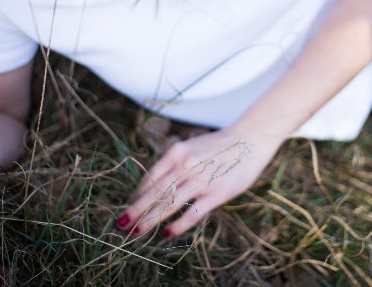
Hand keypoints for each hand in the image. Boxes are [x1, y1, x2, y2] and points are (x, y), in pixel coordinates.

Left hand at [116, 126, 283, 236]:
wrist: (249, 140)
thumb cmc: (219, 145)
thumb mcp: (192, 146)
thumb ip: (176, 163)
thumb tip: (156, 186)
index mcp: (178, 151)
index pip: (151, 176)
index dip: (138, 194)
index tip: (130, 207)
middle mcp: (186, 164)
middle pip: (155, 192)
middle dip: (136, 210)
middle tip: (122, 223)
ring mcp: (201, 179)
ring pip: (169, 204)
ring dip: (150, 219)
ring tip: (136, 231)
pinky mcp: (216, 193)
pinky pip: (192, 213)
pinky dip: (178, 225)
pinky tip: (167, 232)